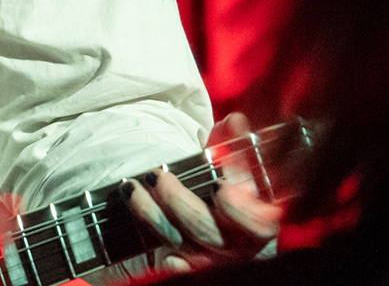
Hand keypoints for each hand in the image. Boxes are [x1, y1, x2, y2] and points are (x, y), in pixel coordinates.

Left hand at [122, 113, 281, 272]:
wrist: (236, 228)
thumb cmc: (239, 189)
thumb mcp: (240, 165)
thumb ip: (236, 143)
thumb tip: (234, 121)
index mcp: (257, 220)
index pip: (255, 222)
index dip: (237, 208)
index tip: (218, 186)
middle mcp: (237, 243)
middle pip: (205, 229)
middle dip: (177, 201)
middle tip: (156, 176)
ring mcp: (212, 255)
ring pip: (180, 241)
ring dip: (152, 215)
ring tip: (131, 189)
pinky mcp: (192, 263)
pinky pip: (178, 266)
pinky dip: (170, 260)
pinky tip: (158, 249)